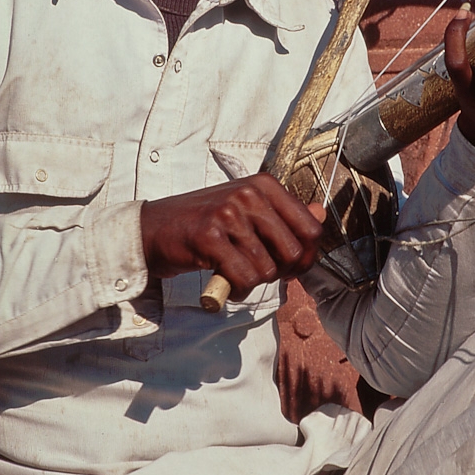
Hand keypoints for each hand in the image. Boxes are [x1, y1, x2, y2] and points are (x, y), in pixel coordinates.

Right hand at [140, 174, 325, 299]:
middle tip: (258, 273)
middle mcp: (249, 194)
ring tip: (235, 274)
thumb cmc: (204, 222)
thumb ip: (284, 214)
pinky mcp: (209, 237)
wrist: (154, 228)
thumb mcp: (248, 210)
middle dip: (280, 273)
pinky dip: (237, 289)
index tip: (287, 266)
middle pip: (293, 252)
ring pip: (267, 269)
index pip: (310, 228)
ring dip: (253, 283)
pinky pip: (243, 278)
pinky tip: (224, 281)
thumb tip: (320, 213)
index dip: (305, 256)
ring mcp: (228, 213)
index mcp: (264, 185)